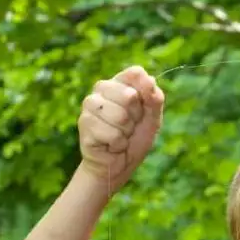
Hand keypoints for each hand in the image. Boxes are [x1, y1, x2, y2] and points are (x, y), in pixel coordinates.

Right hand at [77, 65, 164, 190]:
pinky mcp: (84, 124)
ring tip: (119, 136)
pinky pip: (112, 134)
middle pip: (129, 95)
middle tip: (128, 127)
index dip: (145, 96)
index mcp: (118, 83)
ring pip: (120, 116)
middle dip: (135, 118)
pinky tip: (110, 145)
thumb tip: (149, 79)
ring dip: (125, 132)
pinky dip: (118, 144)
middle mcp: (100, 90)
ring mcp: (89, 106)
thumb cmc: (134, 139)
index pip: (135, 74)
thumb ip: (154, 99)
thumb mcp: (152, 119)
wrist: (118, 165)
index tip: (142, 110)